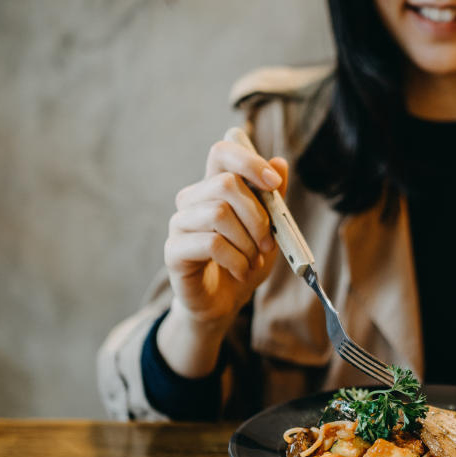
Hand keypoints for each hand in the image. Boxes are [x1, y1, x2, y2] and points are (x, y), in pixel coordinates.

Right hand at [157, 139, 287, 376]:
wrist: (224, 303)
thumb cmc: (244, 262)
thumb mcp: (268, 231)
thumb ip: (274, 200)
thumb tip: (281, 162)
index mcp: (214, 188)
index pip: (221, 152)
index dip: (249, 161)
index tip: (274, 183)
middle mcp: (192, 200)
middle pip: (225, 183)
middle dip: (257, 214)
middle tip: (267, 242)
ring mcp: (180, 224)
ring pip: (219, 213)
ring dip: (247, 241)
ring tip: (253, 260)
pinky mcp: (174, 251)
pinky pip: (210, 243)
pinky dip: (236, 260)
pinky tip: (241, 271)